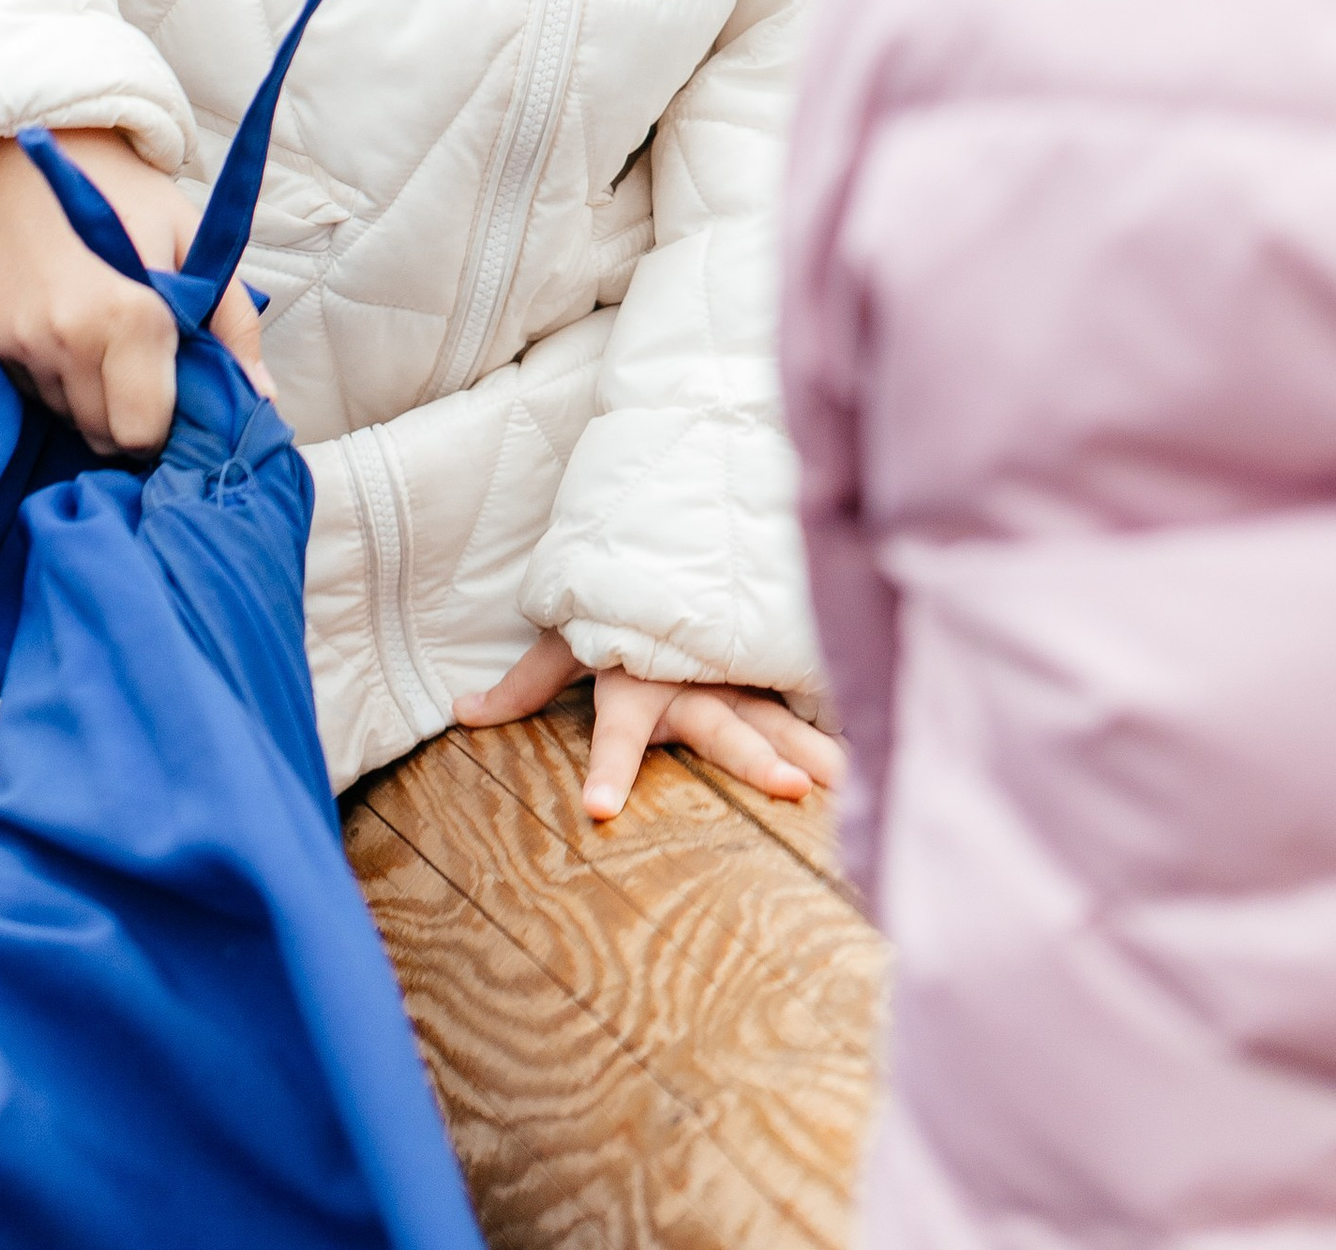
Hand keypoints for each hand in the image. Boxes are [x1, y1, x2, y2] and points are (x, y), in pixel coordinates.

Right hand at [0, 124, 270, 459]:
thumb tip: (262, 398)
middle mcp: (71, 339)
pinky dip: (59, 378)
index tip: (177, 389)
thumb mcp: (192, 237)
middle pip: (106, 437)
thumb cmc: (122, 192)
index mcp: (130, 316)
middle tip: (147, 366)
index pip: (145, 431)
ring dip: (95, 398)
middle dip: (132, 415)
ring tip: (107, 338)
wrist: (22, 153)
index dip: (168, 421)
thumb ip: (231, 321)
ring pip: (70, 418)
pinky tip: (70, 330)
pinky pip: (36, 393)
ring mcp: (25, 344)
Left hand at [454, 626, 844, 823]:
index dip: (609, 761)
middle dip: (755, 755)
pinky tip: (874, 759)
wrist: (684, 527)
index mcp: (639, 670)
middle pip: (723, 721)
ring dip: (809, 744)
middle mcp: (695, 673)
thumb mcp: (570, 633)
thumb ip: (528, 679)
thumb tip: (461, 712)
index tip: (598, 809)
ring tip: (845, 781)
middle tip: (794, 791)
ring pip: (775, 711)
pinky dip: (838, 722)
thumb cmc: (621, 592)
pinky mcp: (773, 667)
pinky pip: (804, 699)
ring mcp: (741, 671)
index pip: (620, 722)